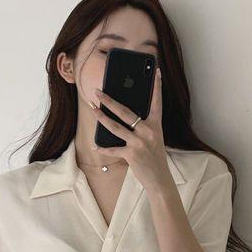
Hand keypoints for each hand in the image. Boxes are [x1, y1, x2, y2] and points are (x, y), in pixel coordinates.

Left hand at [91, 67, 172, 192]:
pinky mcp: (132, 154)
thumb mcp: (153, 139)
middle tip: (98, 92)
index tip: (157, 72)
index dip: (157, 87)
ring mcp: (139, 143)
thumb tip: (124, 116)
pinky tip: (96, 146)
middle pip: (126, 112)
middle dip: (109, 101)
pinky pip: (114, 149)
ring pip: (116, 127)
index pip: (156, 102)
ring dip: (101, 117)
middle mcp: (148, 131)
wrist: (159, 179)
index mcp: (156, 125)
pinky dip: (104, 148)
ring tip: (92, 109)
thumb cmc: (154, 157)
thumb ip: (142, 127)